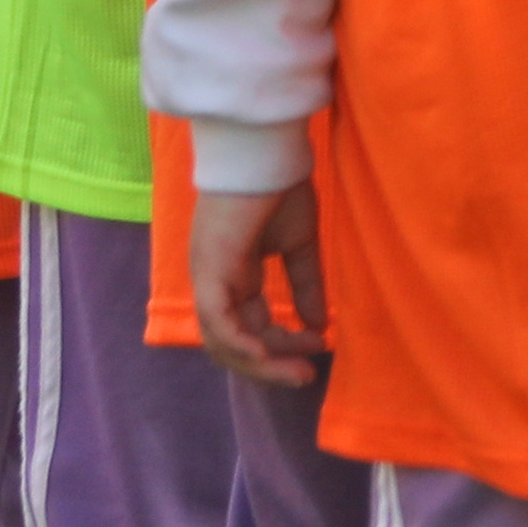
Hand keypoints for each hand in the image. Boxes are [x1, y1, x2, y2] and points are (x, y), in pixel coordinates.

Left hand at [189, 183, 331, 385]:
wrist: (265, 152)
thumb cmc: (279, 187)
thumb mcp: (299, 244)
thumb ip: (305, 285)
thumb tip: (318, 325)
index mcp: (232, 276)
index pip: (251, 328)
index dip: (283, 344)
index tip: (319, 343)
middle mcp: (214, 284)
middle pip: (234, 345)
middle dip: (271, 364)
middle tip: (306, 374)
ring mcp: (208, 280)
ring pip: (224, 343)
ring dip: (261, 363)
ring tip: (298, 371)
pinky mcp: (210, 274)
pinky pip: (220, 324)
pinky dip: (243, 345)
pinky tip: (270, 353)